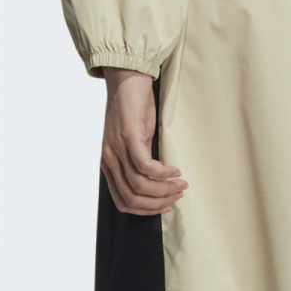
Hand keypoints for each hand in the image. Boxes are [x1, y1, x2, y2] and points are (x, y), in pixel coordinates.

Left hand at [100, 68, 188, 213]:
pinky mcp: (128, 136)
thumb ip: (140, 163)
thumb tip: (158, 184)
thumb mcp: (134, 143)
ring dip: (164, 189)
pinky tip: (174, 170)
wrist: (126, 80)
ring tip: (181, 184)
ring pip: (139, 185)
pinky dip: (162, 173)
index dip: (145, 211)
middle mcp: (109, 160)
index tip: (165, 206)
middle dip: (158, 202)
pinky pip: (144, 165)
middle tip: (177, 195)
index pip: (123, 202)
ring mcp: (117, 149)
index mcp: (109, 165)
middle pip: (132, 198)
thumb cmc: (133, 111)